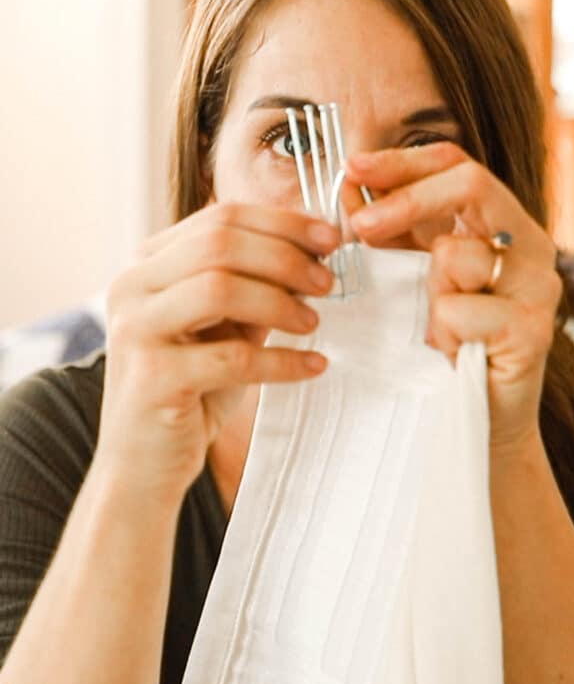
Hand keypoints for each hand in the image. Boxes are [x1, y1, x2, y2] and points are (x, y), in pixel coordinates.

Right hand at [98, 203, 337, 502]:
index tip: (331, 239)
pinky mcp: (150, 377)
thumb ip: (256, 287)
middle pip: (219, 244)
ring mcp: (135, 329)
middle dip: (285, 258)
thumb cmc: (191, 389)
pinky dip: (281, 360)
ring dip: (279, 302)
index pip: (221, 217)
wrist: (144, 466)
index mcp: (148, 262)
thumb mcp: (225, 327)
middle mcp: (131, 286)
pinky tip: (313, 366)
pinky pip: (231, 358)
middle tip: (328, 283)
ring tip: (313, 323)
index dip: (283, 223)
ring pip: (218, 288)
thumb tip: (316, 253)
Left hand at [346, 143, 562, 450]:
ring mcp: (536, 283)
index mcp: (498, 222)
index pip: (456, 163)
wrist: (477, 418)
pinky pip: (459, 310)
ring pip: (457, 253)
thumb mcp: (408, 273)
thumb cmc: (441, 342)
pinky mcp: (533, 327)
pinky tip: (455, 352)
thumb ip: (387, 229)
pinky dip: (442, 334)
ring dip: (429, 293)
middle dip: (406, 199)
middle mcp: (527, 243)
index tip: (352, 167)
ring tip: (439, 326)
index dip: (402, 160)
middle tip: (359, 226)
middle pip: (470, 183)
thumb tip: (350, 184)